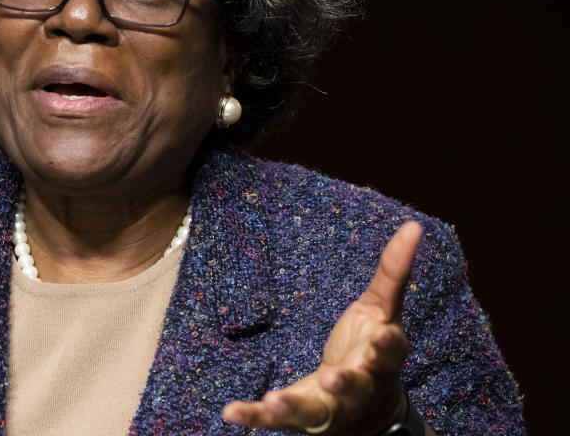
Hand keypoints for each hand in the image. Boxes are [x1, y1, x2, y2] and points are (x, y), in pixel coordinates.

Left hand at [222, 221, 423, 434]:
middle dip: (344, 384)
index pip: (390, 353)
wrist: (366, 409)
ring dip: (294, 406)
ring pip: (314, 411)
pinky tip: (230, 411)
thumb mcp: (383, 308)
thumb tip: (412, 225)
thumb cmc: (371, 350)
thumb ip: (393, 271)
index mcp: (381, 359)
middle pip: (354, 388)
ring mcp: (328, 406)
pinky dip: (254, 417)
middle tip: (333, 379)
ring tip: (274, 400)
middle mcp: (358, 387)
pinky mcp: (300, 416)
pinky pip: (275, 420)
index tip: (384, 336)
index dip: (388, 347)